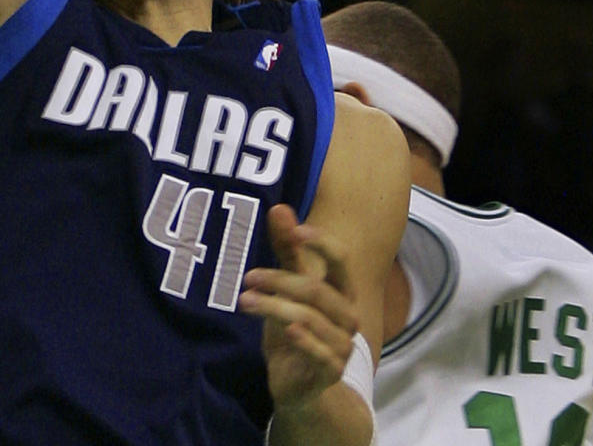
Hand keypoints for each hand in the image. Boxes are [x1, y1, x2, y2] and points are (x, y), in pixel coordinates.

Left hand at [239, 204, 359, 412]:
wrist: (299, 386)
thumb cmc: (294, 329)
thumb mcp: (287, 288)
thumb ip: (287, 251)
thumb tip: (279, 208)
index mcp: (341, 290)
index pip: (341, 259)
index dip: (321, 243)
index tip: (295, 232)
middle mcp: (348, 316)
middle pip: (315, 289)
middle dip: (279, 280)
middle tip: (247, 277)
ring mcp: (342, 345)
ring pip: (310, 318)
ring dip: (274, 307)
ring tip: (244, 301)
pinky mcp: (331, 371)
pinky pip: (320, 353)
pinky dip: (304, 340)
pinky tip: (284, 330)